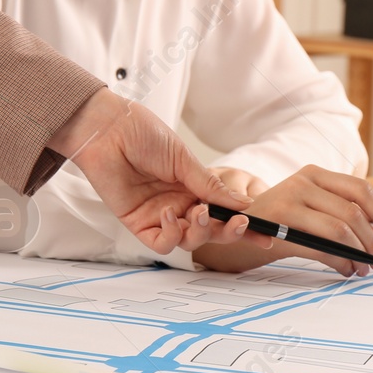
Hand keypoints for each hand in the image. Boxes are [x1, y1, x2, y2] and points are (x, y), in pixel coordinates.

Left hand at [50, 89, 250, 252]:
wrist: (107, 130)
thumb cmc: (142, 134)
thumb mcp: (183, 158)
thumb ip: (210, 184)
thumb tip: (242, 203)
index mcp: (194, 185)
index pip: (223, 210)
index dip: (244, 224)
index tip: (265, 233)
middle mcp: (180, 202)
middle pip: (211, 230)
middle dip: (228, 231)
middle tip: (239, 224)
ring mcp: (160, 215)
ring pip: (190, 240)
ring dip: (201, 231)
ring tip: (198, 212)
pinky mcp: (138, 223)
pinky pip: (162, 242)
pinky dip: (172, 234)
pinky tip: (170, 215)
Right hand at [195, 165, 372, 275]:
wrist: (237, 226)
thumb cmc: (280, 219)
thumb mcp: (308, 203)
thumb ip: (339, 211)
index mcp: (314, 173)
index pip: (360, 189)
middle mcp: (301, 183)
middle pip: (352, 213)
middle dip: (372, 241)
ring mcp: (288, 203)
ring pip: (339, 232)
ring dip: (358, 255)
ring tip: (363, 268)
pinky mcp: (279, 227)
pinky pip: (322, 249)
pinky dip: (340, 263)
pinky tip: (345, 270)